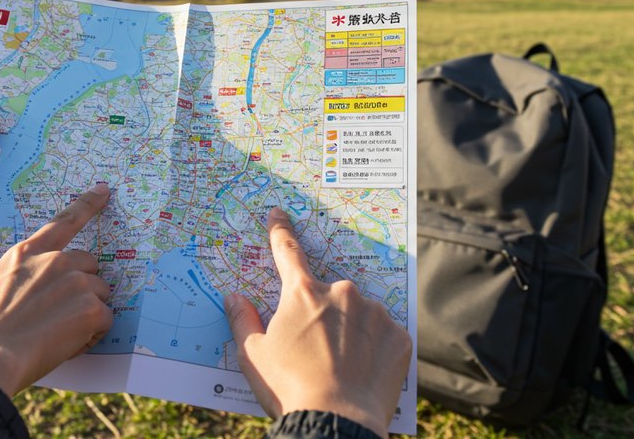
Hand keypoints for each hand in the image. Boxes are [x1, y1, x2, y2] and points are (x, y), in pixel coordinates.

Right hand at [0, 183, 113, 396]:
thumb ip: (18, 274)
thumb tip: (27, 281)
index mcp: (28, 253)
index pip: (64, 221)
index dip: (87, 204)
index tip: (103, 190)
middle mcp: (56, 262)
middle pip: (89, 266)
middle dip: (82, 286)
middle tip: (59, 313)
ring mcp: (76, 283)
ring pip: (99, 294)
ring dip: (87, 312)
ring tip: (57, 333)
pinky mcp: (91, 309)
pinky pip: (104, 320)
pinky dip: (92, 335)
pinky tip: (67, 344)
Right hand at [224, 208, 411, 437]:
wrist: (337, 423)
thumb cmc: (289, 388)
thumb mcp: (253, 356)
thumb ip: (242, 320)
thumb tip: (234, 297)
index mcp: (303, 293)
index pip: (288, 252)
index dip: (281, 232)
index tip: (279, 215)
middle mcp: (342, 293)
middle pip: (327, 294)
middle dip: (321, 315)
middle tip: (315, 350)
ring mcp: (375, 313)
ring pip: (359, 313)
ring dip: (350, 330)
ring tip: (340, 367)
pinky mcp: (399, 336)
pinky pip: (383, 335)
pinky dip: (374, 348)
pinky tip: (363, 371)